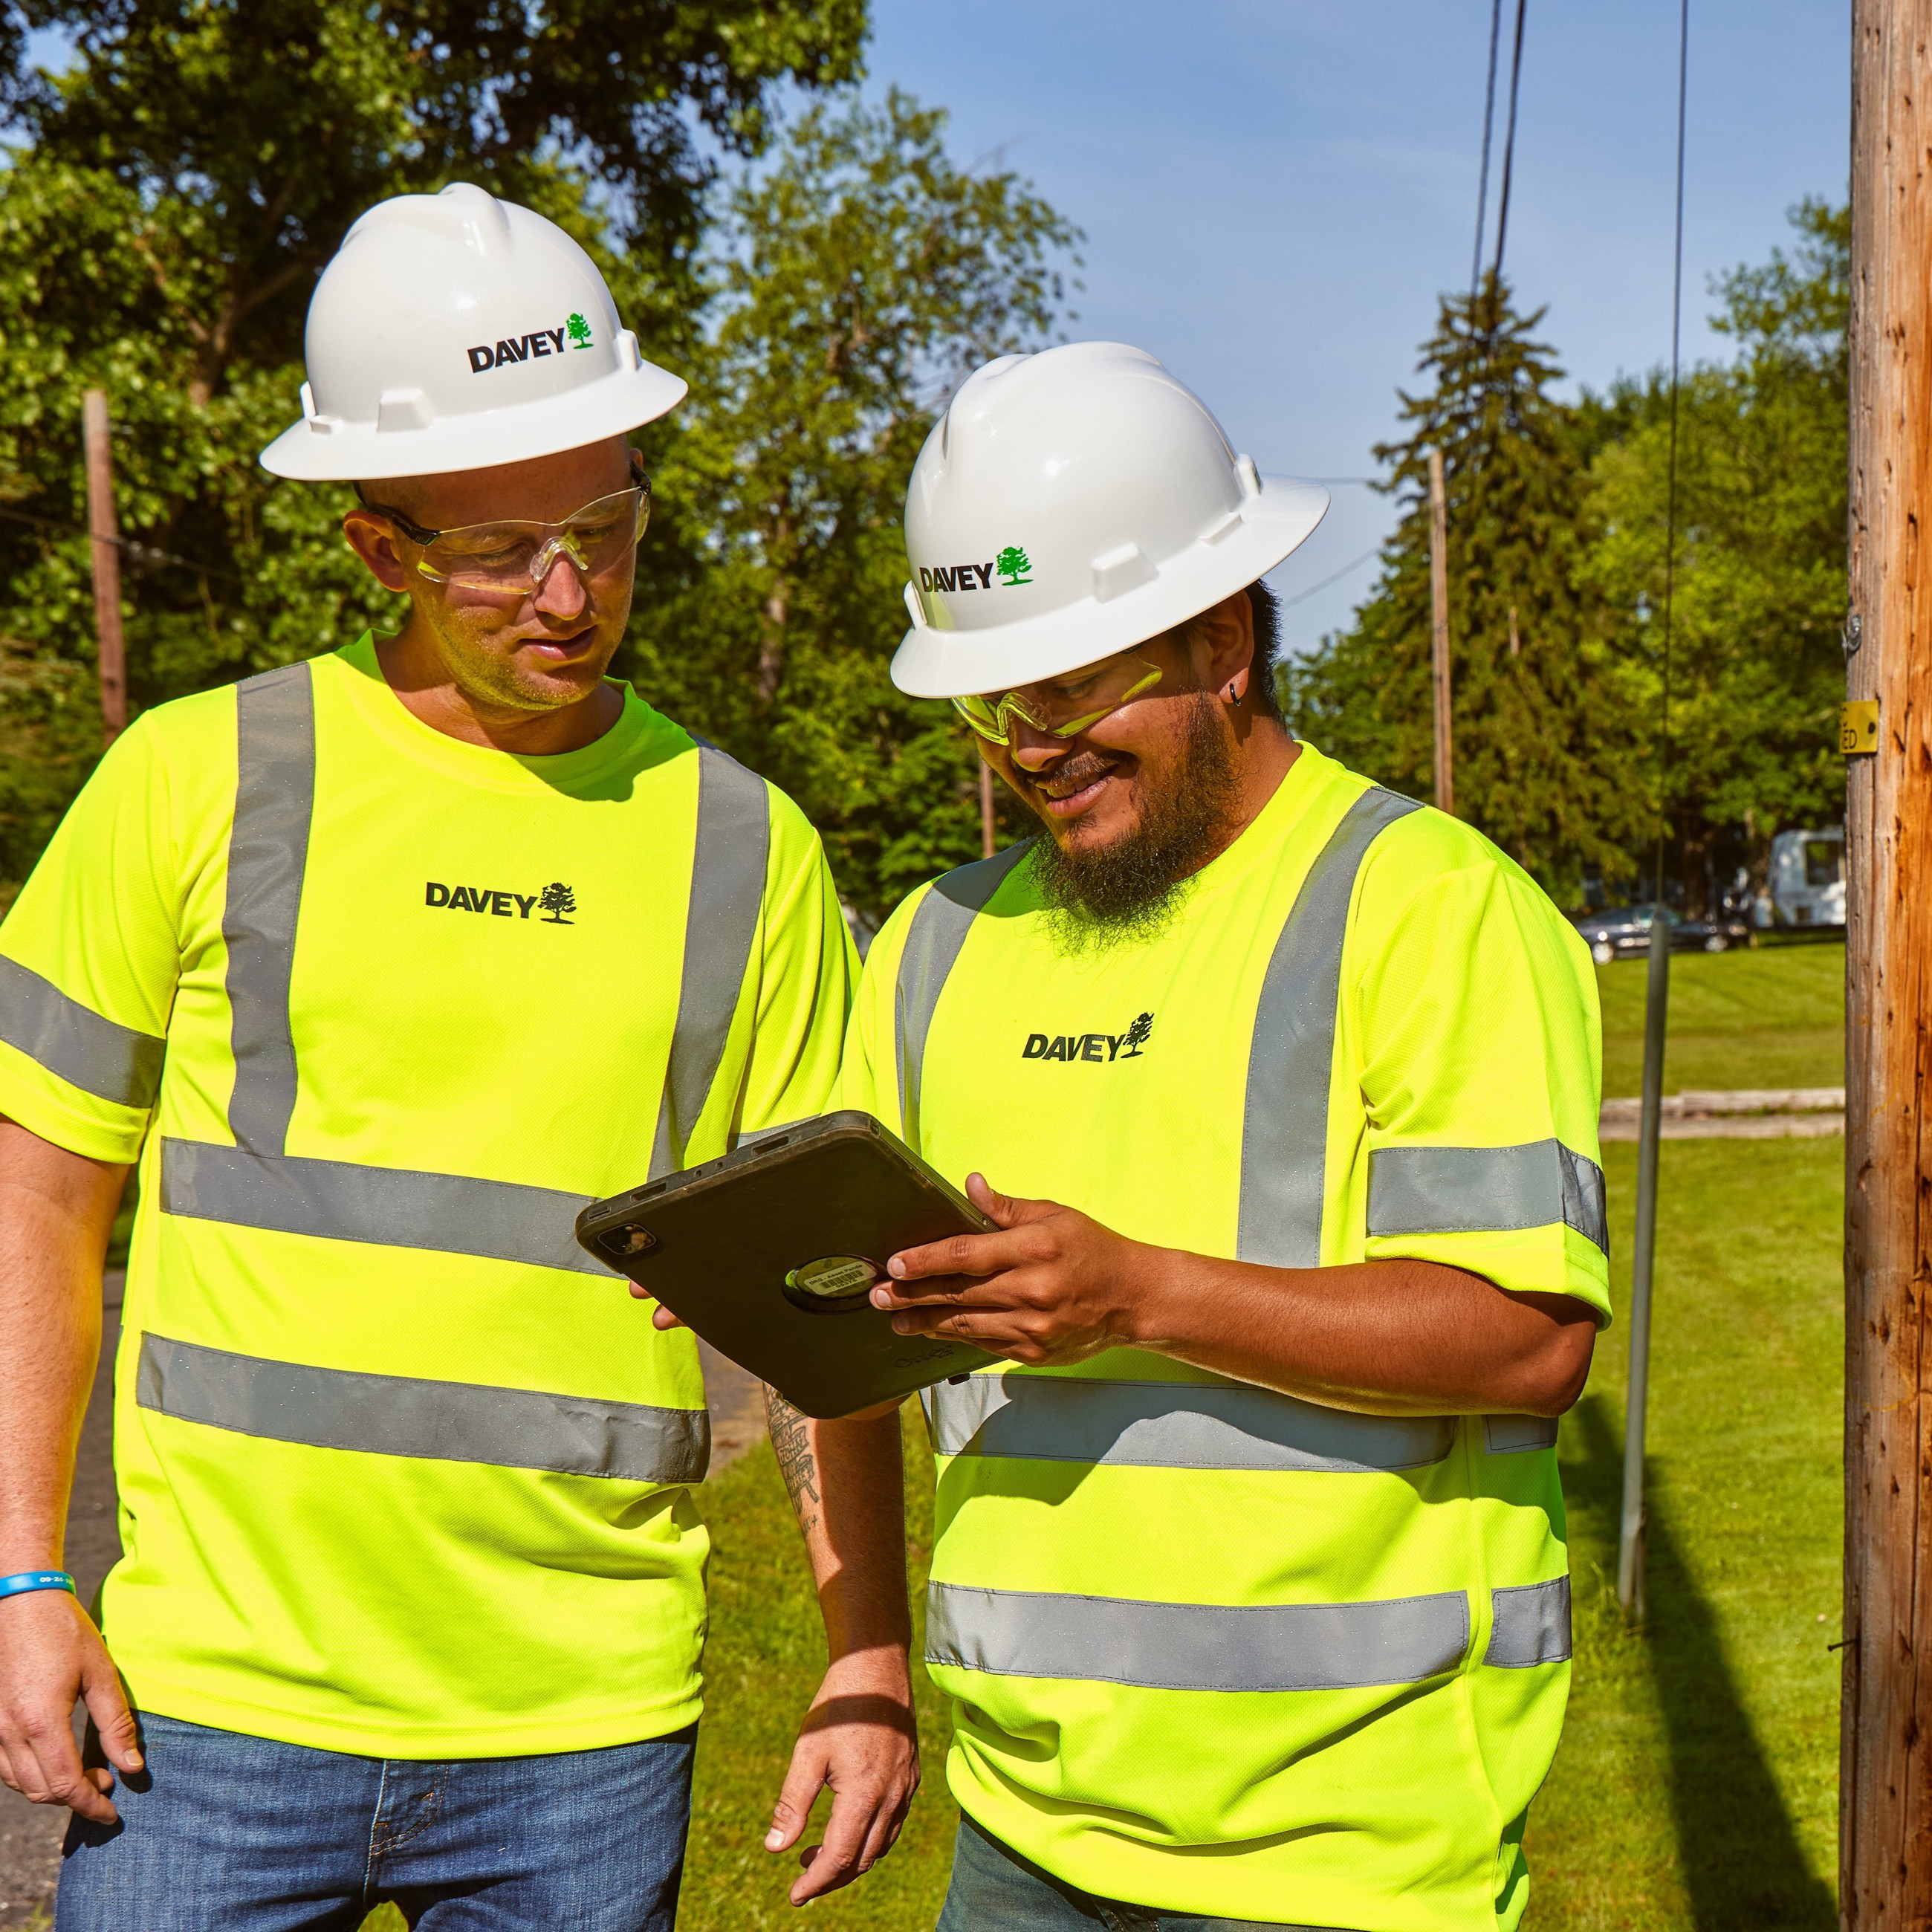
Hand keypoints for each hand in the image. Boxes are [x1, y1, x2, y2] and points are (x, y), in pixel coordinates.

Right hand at [0, 1587, 140, 1823]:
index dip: (89, 1804)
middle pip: (39, 1791)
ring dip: (52, 1789)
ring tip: (88, 1774)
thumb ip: (116, 1723)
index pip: (64, 1785)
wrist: (20, 1603)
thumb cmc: (64, 1632)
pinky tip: (57, 1760)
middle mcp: (9, 1732)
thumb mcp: (100, 1673)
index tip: (112, 1813)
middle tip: (108, 1784)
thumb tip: (132, 1767)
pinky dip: (31, 1774)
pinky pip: (5, 1765)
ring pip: (19, 1783)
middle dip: (74, 1798)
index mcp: (40, 1722)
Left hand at [765, 1647, 919, 1904]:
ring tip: (819, 1854)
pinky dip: (872, 1838)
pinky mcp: (911, 1775)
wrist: (876, 1666)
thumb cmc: (838, 1707)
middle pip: (864, 1859)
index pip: (840, 1858)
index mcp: (864, 1796)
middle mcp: (891, 1797)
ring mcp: (906, 1787)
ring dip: (854, 1859)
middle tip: (804, 1878)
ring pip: (882, 1844)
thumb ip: (792, 1804)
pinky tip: (851, 1826)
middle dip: (833, 1876)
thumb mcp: (807, 1752)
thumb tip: (774, 1849)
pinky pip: (894, 1823)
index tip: (795, 1894)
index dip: (816, 1881)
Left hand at [871, 1174, 1162, 1365]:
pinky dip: (959, 1336)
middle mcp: (1032, 1290)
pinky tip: (936, 1329)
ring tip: (897, 1318)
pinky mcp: (1036, 1352)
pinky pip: (986, 1344)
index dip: (925, 1260)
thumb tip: (969, 1185)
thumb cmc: (1092, 1249)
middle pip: (958, 1294)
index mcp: (1035, 1249)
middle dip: (912, 1295)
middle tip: (878, 1295)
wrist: (1134, 1299)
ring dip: (926, 1321)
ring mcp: (1034, 1327)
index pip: (966, 1255)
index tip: (895, 1264)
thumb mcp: (1055, 1215)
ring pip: (966, 1324)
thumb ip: (1007, 1208)